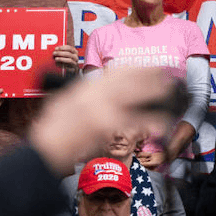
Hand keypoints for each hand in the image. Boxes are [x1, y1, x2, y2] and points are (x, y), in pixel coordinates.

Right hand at [29, 66, 177, 175]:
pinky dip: (149, 121)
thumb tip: (97, 87)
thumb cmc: (53, 128)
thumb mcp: (64, 101)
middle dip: (147, 76)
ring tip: (168, 92)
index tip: (146, 67)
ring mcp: (101, 108)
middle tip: (164, 73)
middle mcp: (94, 94)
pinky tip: (161, 123)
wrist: (47, 147)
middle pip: (127, 80)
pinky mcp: (106, 125)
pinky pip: (133, 121)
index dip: (133, 69)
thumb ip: (83, 94)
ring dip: (153, 92)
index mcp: (85, 88)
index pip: (114, 73)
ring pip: (134, 95)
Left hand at [52, 45, 78, 72]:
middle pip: (69, 54)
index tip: (56, 48)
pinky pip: (68, 67)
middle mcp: (76, 57)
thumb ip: (61, 50)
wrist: (69, 67)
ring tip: (55, 59)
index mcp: (74, 52)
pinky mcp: (73, 68)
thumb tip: (56, 48)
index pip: (69, 48)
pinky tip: (57, 64)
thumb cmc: (65, 58)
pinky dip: (62, 65)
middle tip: (54, 53)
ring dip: (61, 59)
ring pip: (69, 60)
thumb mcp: (64, 53)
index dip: (62, 48)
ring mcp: (75, 63)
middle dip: (60, 53)